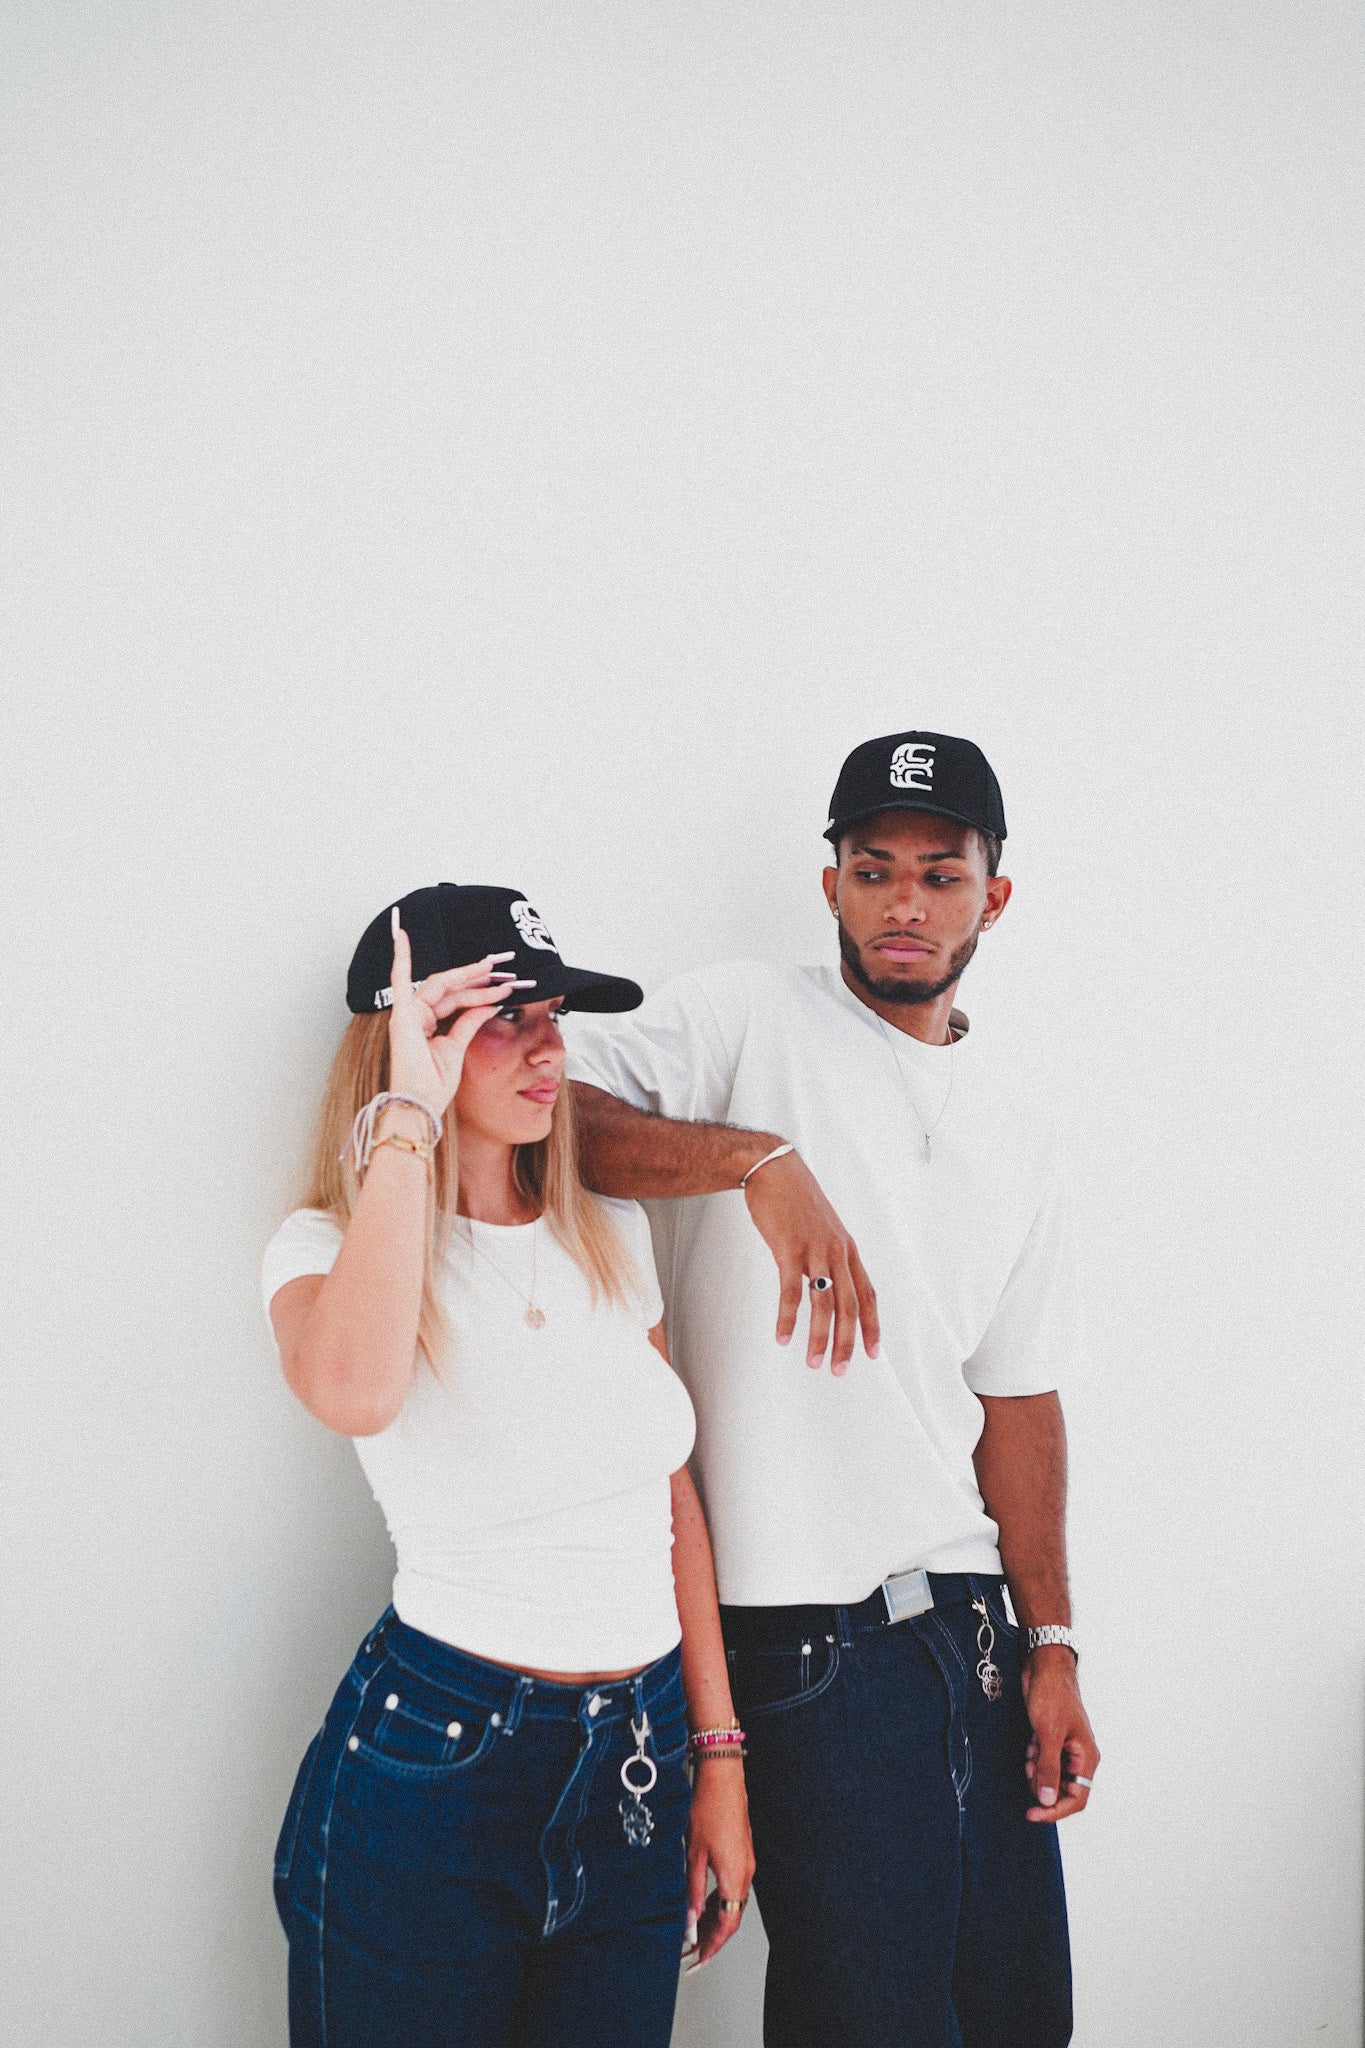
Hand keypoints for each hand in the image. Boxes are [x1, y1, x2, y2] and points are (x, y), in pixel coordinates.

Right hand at [385, 909, 533, 1116]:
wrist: (420, 1104)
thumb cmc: (433, 1085)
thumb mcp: (458, 1046)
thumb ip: (470, 1021)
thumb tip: (490, 1004)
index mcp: (426, 1025)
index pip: (457, 999)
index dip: (481, 990)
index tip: (505, 985)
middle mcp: (415, 1016)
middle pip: (452, 988)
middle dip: (478, 976)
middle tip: (503, 965)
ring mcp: (407, 1014)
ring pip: (442, 985)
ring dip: (468, 974)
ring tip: (493, 966)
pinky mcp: (402, 1016)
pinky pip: (399, 980)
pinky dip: (400, 957)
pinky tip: (401, 935)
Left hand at [683, 1762, 755, 1969]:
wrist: (723, 1776)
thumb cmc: (708, 1807)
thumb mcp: (694, 1853)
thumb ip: (692, 1891)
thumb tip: (689, 1920)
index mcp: (735, 1877)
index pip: (727, 1925)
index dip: (712, 1946)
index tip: (698, 1960)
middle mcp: (746, 1873)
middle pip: (731, 1917)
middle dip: (712, 1937)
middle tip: (691, 1952)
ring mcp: (746, 1863)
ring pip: (732, 1903)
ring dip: (714, 1921)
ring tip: (693, 1933)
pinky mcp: (742, 1853)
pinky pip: (732, 1888)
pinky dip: (718, 1902)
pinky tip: (703, 1905)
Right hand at [742, 1151, 879, 1373]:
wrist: (774, 1170)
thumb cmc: (796, 1199)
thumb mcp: (822, 1228)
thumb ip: (828, 1255)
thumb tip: (826, 1283)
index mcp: (847, 1249)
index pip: (867, 1295)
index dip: (872, 1326)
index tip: (873, 1353)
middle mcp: (837, 1252)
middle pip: (849, 1306)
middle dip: (847, 1342)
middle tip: (840, 1370)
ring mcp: (815, 1250)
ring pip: (824, 1303)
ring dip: (819, 1337)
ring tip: (813, 1361)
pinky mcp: (789, 1248)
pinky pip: (791, 1291)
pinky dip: (788, 1317)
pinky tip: (783, 1336)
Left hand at [1021, 1649, 1098, 1821]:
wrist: (1044, 1667)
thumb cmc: (1052, 1695)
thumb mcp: (1048, 1734)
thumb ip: (1048, 1768)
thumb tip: (1047, 1801)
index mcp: (1086, 1757)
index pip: (1076, 1799)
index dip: (1055, 1811)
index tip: (1032, 1814)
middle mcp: (1079, 1757)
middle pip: (1062, 1791)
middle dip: (1042, 1783)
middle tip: (1029, 1766)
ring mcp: (1065, 1749)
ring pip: (1049, 1777)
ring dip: (1035, 1770)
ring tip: (1030, 1749)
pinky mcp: (1052, 1741)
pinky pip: (1042, 1762)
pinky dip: (1033, 1757)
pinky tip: (1031, 1741)